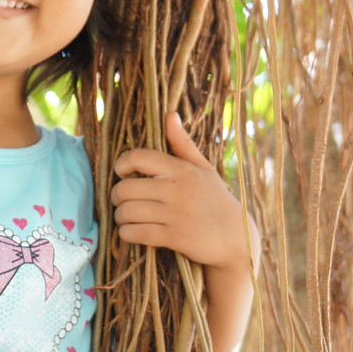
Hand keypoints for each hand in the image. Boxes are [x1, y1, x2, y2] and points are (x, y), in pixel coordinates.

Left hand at [110, 113, 254, 272]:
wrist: (235, 237)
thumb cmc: (215, 199)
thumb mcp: (203, 168)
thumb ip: (182, 143)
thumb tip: (170, 114)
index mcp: (181, 169)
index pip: (138, 157)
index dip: (121, 164)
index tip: (122, 173)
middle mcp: (176, 189)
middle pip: (125, 188)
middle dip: (116, 196)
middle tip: (120, 200)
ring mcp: (175, 214)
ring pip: (127, 212)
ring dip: (120, 217)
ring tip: (125, 217)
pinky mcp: (174, 237)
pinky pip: (135, 233)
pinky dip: (126, 234)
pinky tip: (131, 232)